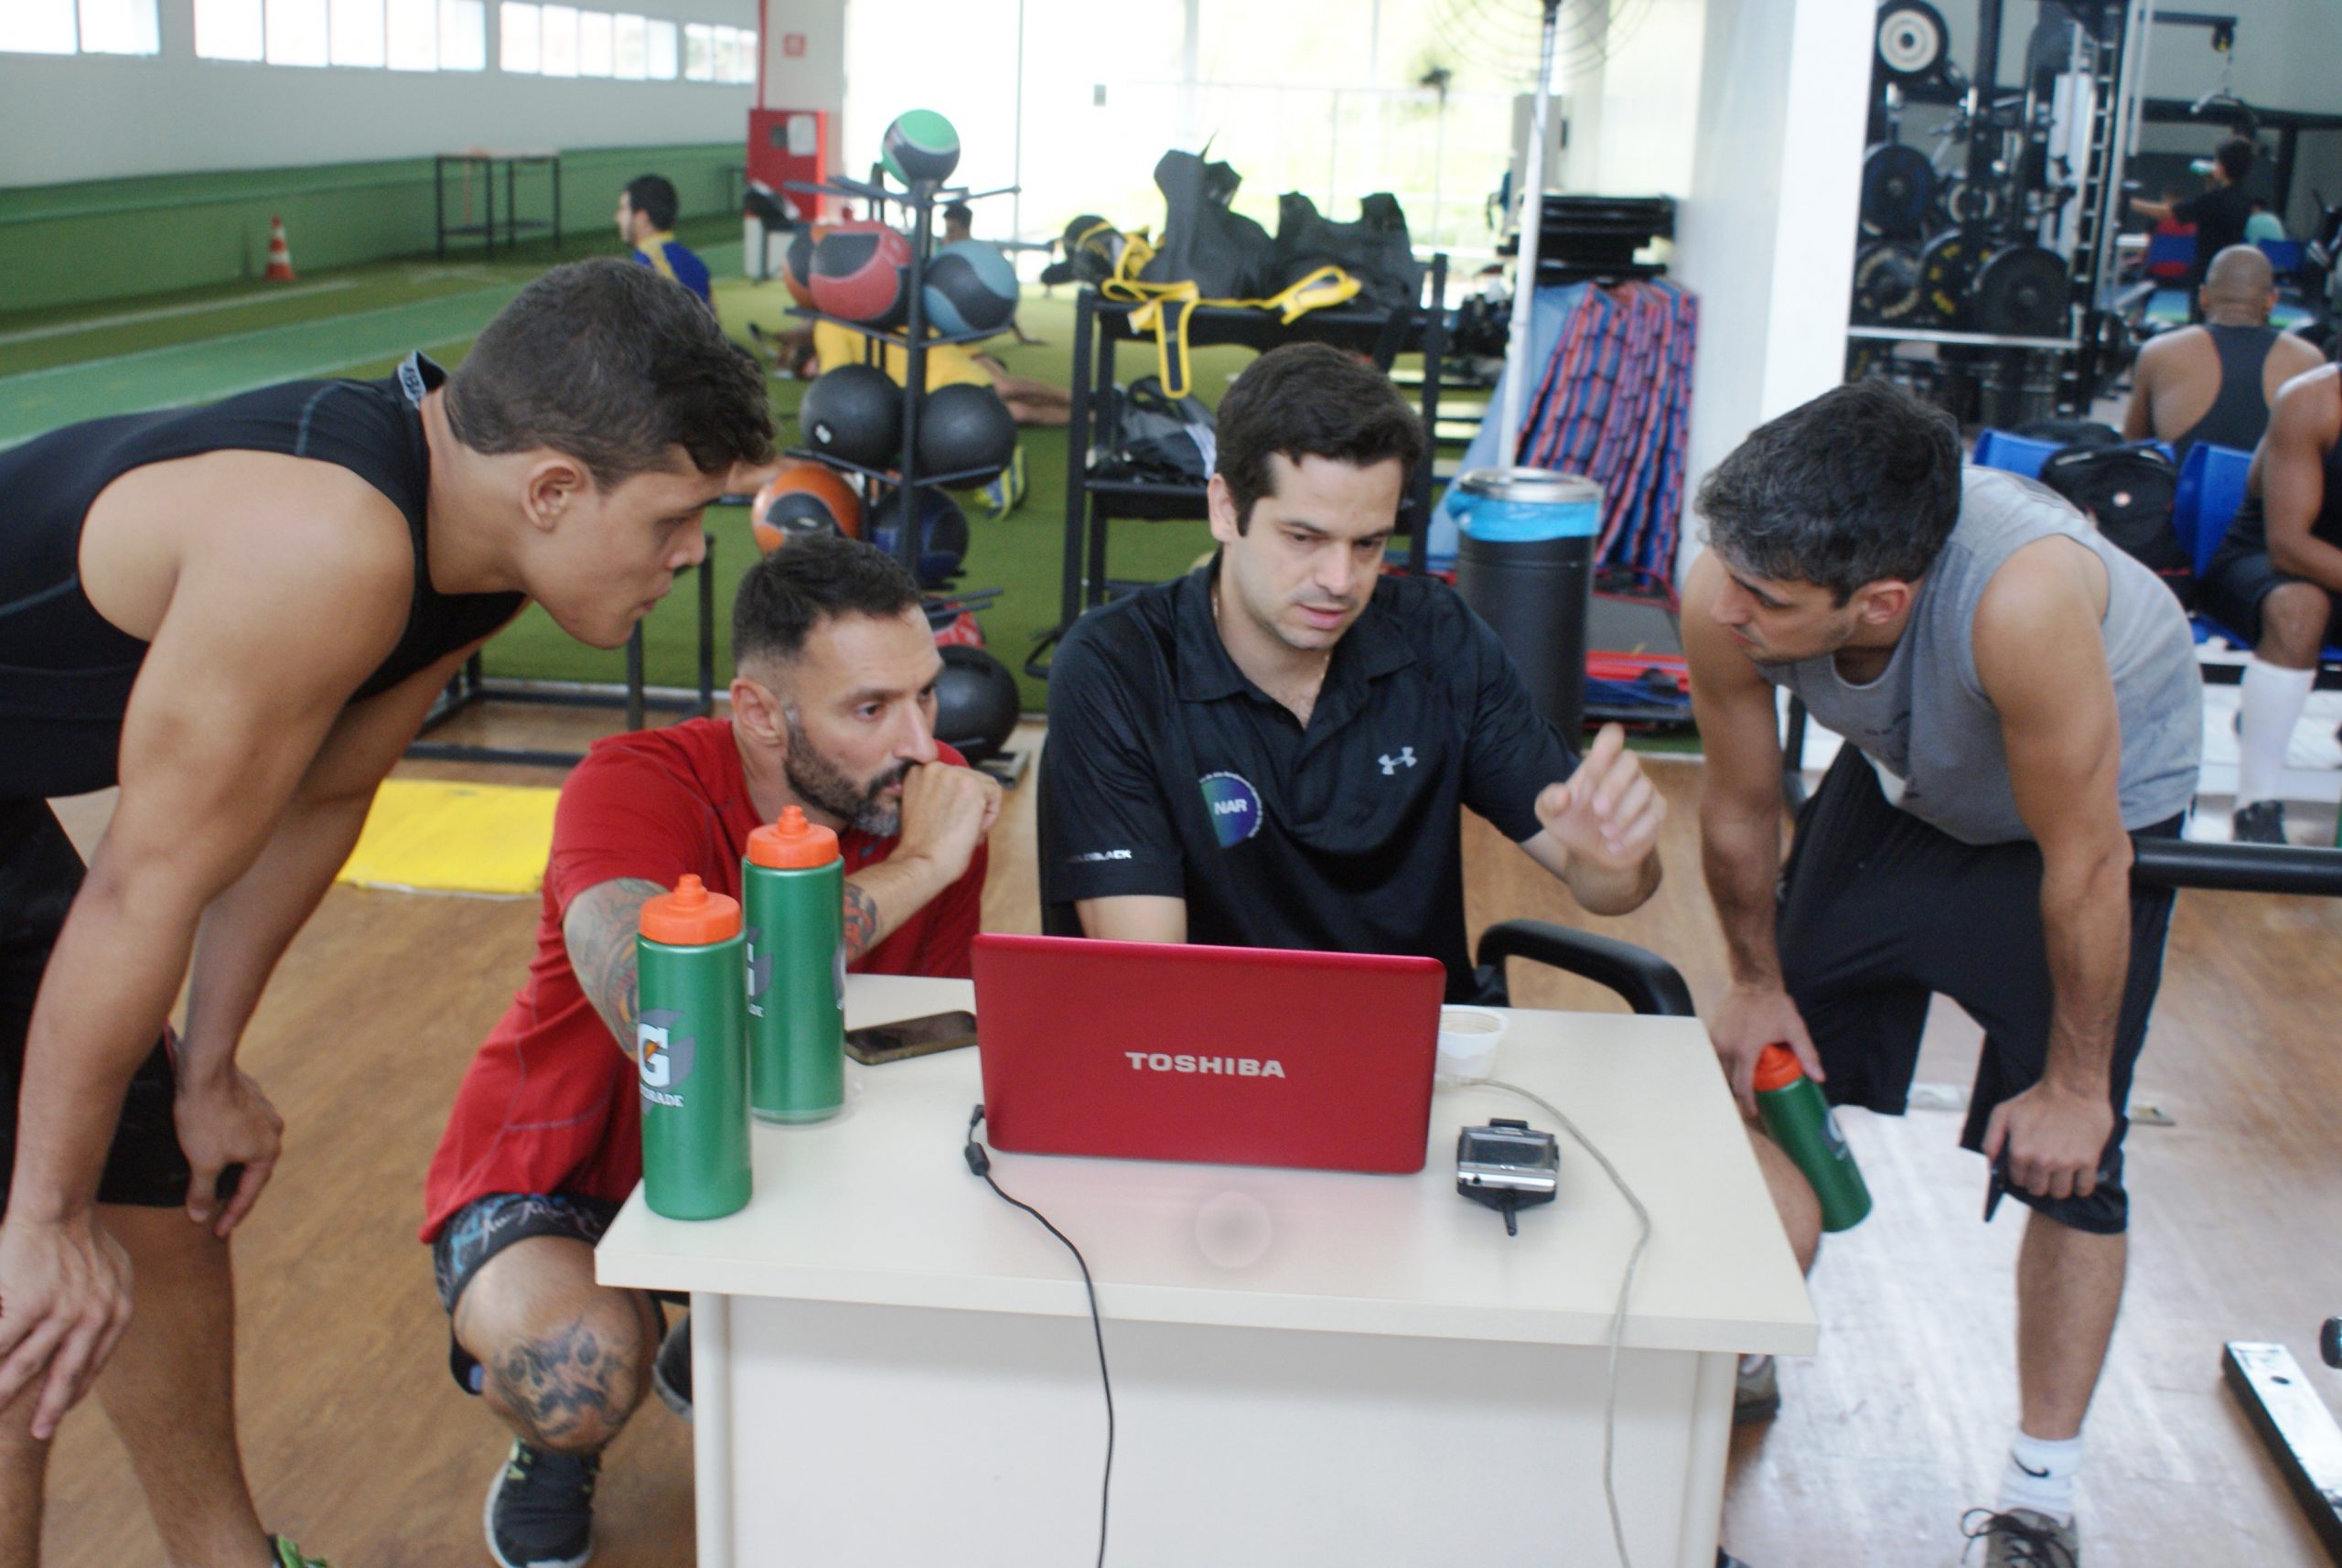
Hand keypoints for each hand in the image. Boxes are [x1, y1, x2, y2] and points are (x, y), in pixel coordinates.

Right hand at [0, 1211, 133, 1438]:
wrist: (59, 1205)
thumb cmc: (80, 1233)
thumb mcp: (114, 1269)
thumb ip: (107, 1298)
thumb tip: (101, 1319)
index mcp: (118, 1312)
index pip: (94, 1364)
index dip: (74, 1390)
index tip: (59, 1411)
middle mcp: (95, 1320)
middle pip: (65, 1378)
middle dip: (49, 1410)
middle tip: (37, 1435)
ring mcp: (60, 1316)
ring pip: (24, 1369)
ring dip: (4, 1395)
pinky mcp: (27, 1308)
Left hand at [174, 1068, 283, 1237]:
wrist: (205, 1071)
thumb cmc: (206, 1118)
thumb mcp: (202, 1162)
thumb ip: (204, 1193)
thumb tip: (201, 1217)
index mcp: (267, 1152)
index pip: (249, 1194)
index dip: (231, 1216)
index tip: (217, 1232)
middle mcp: (274, 1133)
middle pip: (253, 1171)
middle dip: (236, 1190)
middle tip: (218, 1209)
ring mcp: (265, 1113)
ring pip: (247, 1147)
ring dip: (233, 1164)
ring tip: (214, 1176)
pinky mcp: (251, 1098)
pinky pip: (242, 1129)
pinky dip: (229, 1142)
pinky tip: (214, 1143)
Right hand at [893, 761, 1002, 882]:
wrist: (921, 862)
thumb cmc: (921, 847)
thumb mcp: (921, 808)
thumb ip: (936, 793)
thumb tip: (964, 794)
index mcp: (918, 772)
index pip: (952, 776)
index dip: (955, 800)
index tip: (950, 819)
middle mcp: (933, 768)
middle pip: (970, 778)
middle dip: (970, 804)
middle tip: (959, 829)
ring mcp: (952, 774)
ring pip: (985, 786)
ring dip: (981, 810)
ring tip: (964, 830)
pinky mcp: (972, 786)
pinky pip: (995, 794)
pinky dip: (990, 816)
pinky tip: (973, 830)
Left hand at [1534, 723, 1665, 875]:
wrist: (1590, 852)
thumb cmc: (1571, 822)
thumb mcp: (1550, 814)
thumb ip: (1549, 801)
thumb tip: (1562, 795)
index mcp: (1598, 763)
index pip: (1611, 737)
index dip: (1607, 743)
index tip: (1594, 763)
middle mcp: (1624, 770)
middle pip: (1630, 760)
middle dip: (1614, 786)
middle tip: (1597, 812)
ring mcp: (1644, 789)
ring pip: (1644, 790)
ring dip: (1623, 815)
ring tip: (1605, 834)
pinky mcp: (1656, 811)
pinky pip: (1654, 815)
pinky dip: (1634, 833)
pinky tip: (1615, 846)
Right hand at [1708, 981, 1823, 1117]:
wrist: (1752, 982)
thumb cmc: (1774, 1005)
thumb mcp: (1795, 1029)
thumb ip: (1807, 1054)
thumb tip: (1819, 1078)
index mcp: (1745, 1050)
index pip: (1742, 1086)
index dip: (1747, 1103)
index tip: (1754, 1112)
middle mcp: (1726, 1047)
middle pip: (1728, 1080)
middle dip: (1738, 1092)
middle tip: (1750, 1098)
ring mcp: (1715, 1040)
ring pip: (1719, 1069)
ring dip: (1729, 1078)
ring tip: (1742, 1082)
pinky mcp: (1710, 1033)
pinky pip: (1714, 1056)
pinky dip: (1722, 1064)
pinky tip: (1733, 1064)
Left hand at [1983, 1080, 2113, 1200]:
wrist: (2073, 1087)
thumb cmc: (2036, 1099)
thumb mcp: (2003, 1113)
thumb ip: (1992, 1141)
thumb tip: (1991, 1167)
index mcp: (2020, 1152)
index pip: (2018, 1181)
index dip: (2022, 1174)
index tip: (2028, 1166)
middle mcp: (2042, 1161)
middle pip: (2039, 1190)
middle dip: (2039, 1181)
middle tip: (2045, 1168)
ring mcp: (2066, 1162)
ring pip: (2060, 1193)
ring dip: (2059, 1185)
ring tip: (2061, 1170)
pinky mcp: (2089, 1160)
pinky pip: (2084, 1189)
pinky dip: (2081, 1186)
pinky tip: (2077, 1174)